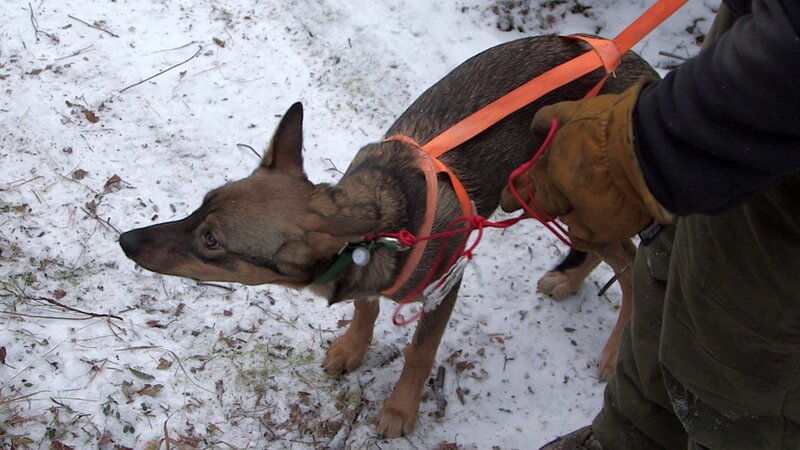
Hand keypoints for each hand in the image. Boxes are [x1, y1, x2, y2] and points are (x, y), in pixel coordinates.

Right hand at [500, 82, 671, 249]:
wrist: (647, 152)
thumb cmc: (625, 198)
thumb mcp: (604, 232)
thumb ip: (582, 233)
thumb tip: (571, 229)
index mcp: (551, 192)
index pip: (532, 202)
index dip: (523, 207)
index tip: (511, 209)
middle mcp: (550, 163)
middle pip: (533, 177)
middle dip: (521, 189)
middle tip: (509, 199)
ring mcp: (563, 136)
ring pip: (543, 151)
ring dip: (539, 162)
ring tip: (534, 167)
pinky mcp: (579, 112)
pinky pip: (553, 115)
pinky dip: (544, 121)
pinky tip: (537, 126)